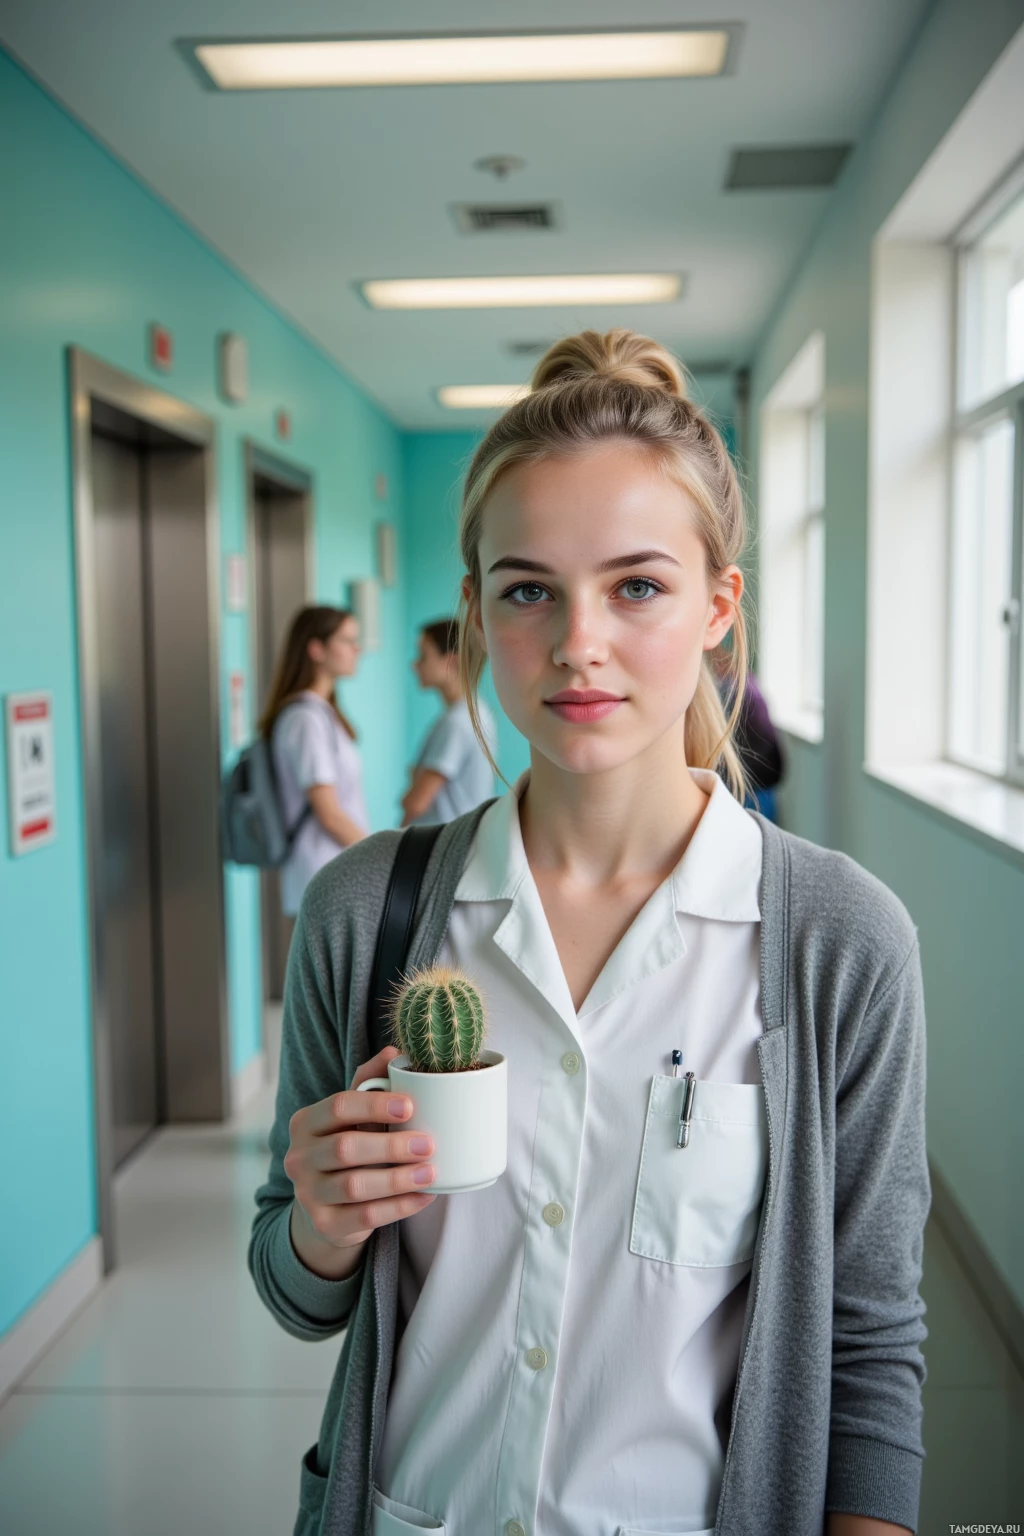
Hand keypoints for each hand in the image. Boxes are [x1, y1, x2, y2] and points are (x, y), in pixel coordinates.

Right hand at [284, 1046, 435, 1279]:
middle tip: (429, 1143)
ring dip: (397, 1179)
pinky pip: (366, 1216)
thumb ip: (370, 1082)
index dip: (374, 1105)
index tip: (410, 1106)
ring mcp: (308, 1194)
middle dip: (391, 1146)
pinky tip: (425, 1196)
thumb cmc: (348, 1145)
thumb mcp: (354, 1114)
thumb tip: (394, 1052)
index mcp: (305, 1122)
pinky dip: (399, 1206)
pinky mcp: (325, 1225)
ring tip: (431, 1172)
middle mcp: (299, 1158)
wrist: (328, 1205)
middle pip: (345, 1149)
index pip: (337, 1107)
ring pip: (355, 1186)